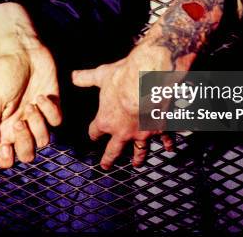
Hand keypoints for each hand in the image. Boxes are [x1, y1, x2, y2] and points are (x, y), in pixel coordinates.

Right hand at [0, 45, 60, 168]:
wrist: (23, 51)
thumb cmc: (4, 72)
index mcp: (3, 128)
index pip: (5, 157)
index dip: (5, 159)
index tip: (3, 148)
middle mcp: (20, 126)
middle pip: (27, 154)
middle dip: (25, 143)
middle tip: (18, 123)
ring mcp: (37, 117)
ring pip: (43, 140)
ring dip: (37, 125)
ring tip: (30, 105)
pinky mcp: (52, 106)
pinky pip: (56, 121)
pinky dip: (49, 111)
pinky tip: (41, 96)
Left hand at [72, 43, 173, 168]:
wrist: (148, 82)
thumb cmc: (122, 78)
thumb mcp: (102, 76)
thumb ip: (87, 78)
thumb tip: (73, 76)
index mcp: (106, 121)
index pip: (96, 131)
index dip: (94, 134)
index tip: (93, 135)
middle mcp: (123, 132)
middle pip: (114, 149)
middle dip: (109, 158)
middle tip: (106, 166)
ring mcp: (142, 133)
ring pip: (140, 150)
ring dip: (138, 158)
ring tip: (137, 164)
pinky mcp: (159, 129)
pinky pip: (164, 139)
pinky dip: (168, 143)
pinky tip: (169, 148)